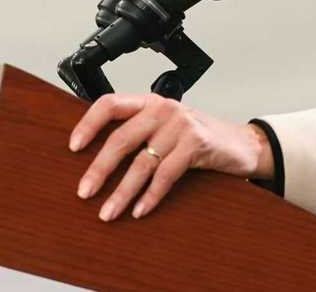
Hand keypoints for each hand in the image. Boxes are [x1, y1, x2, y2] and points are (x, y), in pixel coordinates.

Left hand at [69, 92, 274, 220]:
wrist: (243, 144)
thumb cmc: (199, 139)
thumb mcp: (167, 129)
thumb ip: (140, 134)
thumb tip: (98, 162)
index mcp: (149, 102)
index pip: (110, 104)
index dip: (88, 124)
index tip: (73, 147)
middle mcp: (163, 109)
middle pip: (121, 138)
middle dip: (100, 169)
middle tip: (84, 192)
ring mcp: (181, 125)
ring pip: (142, 162)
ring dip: (122, 192)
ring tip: (109, 212)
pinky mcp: (196, 144)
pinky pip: (166, 174)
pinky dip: (151, 196)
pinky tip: (140, 210)